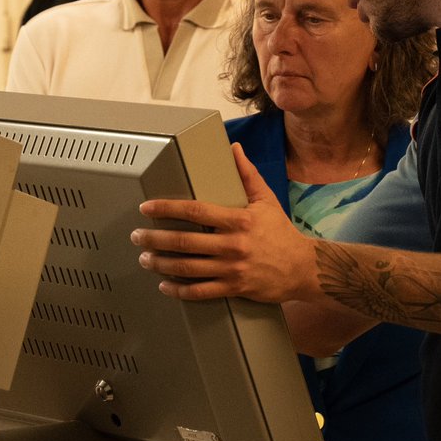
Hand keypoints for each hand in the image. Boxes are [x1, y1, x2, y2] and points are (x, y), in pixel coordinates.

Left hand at [132, 143, 317, 302]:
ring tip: (145, 258)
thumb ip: (247, 174)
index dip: (166, 209)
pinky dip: (179, 290)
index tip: (146, 208)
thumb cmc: (281, 232)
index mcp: (238, 220)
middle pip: (184, 242)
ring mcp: (232, 269)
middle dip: (155, 239)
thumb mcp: (266, 200)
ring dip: (161, 264)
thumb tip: (234, 148)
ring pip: (188, 268)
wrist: (303, 268)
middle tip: (137, 236)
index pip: (195, 211)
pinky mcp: (234, 288)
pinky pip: (201, 292)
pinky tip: (164, 285)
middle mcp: (232, 245)